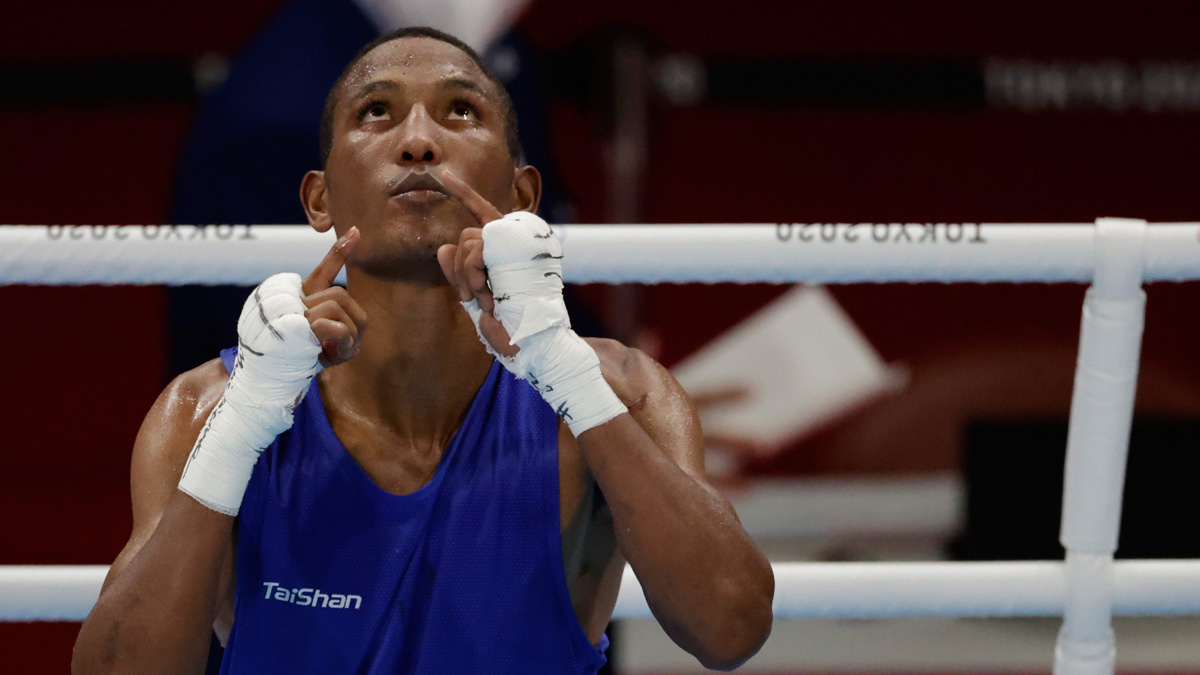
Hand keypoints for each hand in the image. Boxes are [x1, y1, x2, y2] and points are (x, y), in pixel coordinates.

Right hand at [302, 227, 367, 366]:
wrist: (266, 377)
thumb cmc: (293, 363)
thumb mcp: (320, 347)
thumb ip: (336, 336)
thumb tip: (355, 342)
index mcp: (301, 299)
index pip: (323, 270)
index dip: (340, 250)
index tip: (356, 231)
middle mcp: (294, 299)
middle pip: (340, 293)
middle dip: (355, 320)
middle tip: (351, 346)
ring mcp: (293, 310)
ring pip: (337, 304)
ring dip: (348, 334)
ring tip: (339, 353)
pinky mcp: (297, 325)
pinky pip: (334, 324)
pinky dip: (342, 340)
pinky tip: (333, 355)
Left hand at [435, 170, 517, 357]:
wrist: (532, 341)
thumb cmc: (510, 327)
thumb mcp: (476, 299)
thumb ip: (460, 274)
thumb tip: (444, 248)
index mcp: (508, 250)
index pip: (482, 214)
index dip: (463, 192)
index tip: (443, 174)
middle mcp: (515, 241)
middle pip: (467, 236)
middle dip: (460, 270)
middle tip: (474, 298)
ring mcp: (518, 240)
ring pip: (467, 241)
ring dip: (467, 276)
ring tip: (487, 299)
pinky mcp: (516, 244)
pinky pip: (475, 247)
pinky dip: (473, 272)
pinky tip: (489, 292)